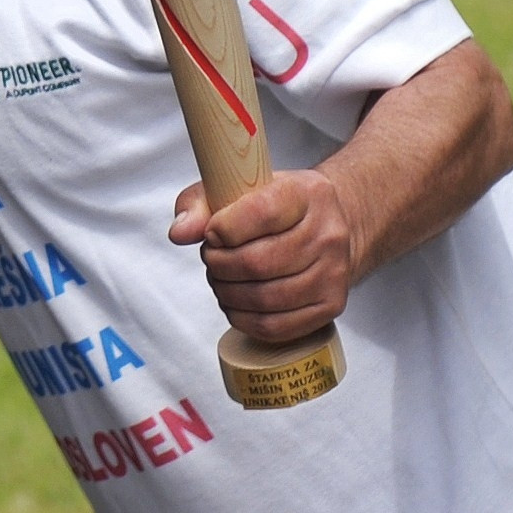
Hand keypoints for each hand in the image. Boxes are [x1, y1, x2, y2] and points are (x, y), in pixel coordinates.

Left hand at [168, 169, 358, 341]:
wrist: (330, 226)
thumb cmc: (279, 206)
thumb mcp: (240, 186)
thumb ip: (201, 203)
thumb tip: (179, 233)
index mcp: (308, 194)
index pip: (261, 213)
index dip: (224, 228)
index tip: (212, 232)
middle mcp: (328, 234)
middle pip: (258, 262)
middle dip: (219, 265)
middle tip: (212, 259)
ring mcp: (334, 273)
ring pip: (265, 298)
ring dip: (228, 293)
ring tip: (221, 280)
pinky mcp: (331, 306)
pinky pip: (276, 326)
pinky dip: (244, 319)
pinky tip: (235, 304)